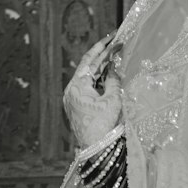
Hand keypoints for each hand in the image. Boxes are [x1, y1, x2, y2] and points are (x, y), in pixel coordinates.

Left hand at [64, 34, 122, 148]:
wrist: (96, 150)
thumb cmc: (104, 125)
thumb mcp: (113, 99)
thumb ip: (113, 80)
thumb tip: (114, 68)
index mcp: (77, 86)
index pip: (89, 60)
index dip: (101, 47)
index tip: (112, 37)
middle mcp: (71, 91)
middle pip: (88, 69)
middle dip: (102, 58)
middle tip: (116, 47)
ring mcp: (71, 100)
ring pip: (87, 79)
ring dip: (101, 71)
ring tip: (114, 61)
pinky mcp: (75, 108)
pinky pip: (87, 90)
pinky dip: (97, 83)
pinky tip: (108, 78)